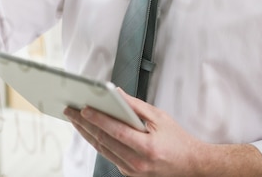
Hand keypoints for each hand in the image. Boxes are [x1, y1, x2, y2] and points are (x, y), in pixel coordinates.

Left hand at [64, 88, 202, 176]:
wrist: (191, 165)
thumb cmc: (177, 139)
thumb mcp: (160, 117)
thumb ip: (136, 106)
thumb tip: (117, 93)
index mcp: (147, 147)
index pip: (116, 131)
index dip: (98, 119)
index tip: (83, 108)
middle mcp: (138, 162)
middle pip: (104, 141)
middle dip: (84, 124)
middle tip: (70, 111)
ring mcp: (132, 171)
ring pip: (102, 150)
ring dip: (86, 133)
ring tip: (74, 119)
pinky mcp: (129, 173)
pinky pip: (108, 155)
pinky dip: (97, 142)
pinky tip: (89, 131)